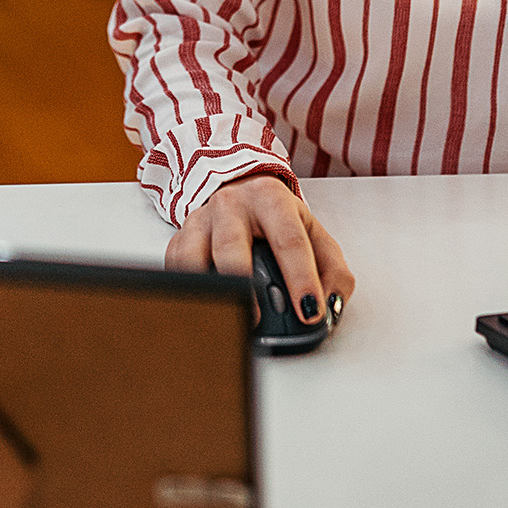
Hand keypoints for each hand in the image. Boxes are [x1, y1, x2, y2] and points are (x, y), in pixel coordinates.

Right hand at [164, 171, 355, 325]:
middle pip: (232, 246)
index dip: (301, 277)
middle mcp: (232, 204)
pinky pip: (174, 267)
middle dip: (243, 286)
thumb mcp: (314, 233)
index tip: (310, 311)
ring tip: (225, 319)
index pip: (289, 240)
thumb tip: (331, 307)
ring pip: (194, 256)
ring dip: (208, 291)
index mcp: (271, 199)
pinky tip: (201, 308)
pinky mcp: (180, 236)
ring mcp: (202, 219)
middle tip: (256, 319)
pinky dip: (184, 291)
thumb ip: (333, 269)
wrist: (241, 188)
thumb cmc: (278, 218)